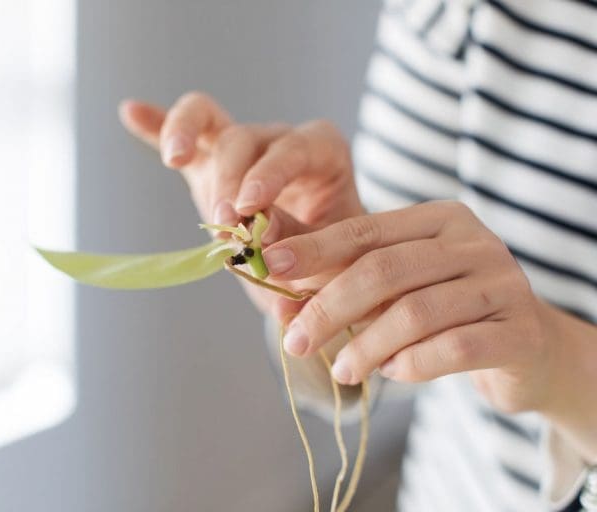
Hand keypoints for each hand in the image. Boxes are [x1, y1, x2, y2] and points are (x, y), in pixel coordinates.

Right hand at [119, 92, 362, 315]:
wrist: (315, 269)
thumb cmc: (331, 258)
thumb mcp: (325, 256)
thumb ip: (295, 240)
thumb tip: (259, 231)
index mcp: (321, 153)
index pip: (294, 148)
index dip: (269, 174)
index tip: (249, 208)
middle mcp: (278, 141)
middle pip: (244, 138)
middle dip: (229, 179)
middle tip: (224, 221)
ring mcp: (240, 150)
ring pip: (208, 121)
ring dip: (187, 138)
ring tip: (175, 159)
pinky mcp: (209, 165)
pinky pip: (183, 136)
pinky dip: (158, 125)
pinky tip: (130, 112)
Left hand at [263, 200, 554, 413]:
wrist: (527, 351)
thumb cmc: (444, 313)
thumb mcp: (393, 288)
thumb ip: (340, 278)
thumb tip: (274, 287)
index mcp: (438, 220)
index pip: (364, 232)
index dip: (314, 249)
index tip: (270, 265)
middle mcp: (473, 242)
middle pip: (384, 270)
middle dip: (329, 307)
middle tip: (295, 342)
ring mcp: (502, 284)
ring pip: (415, 312)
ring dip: (366, 346)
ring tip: (343, 370)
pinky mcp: (520, 332)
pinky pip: (453, 349)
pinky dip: (411, 365)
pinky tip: (392, 374)